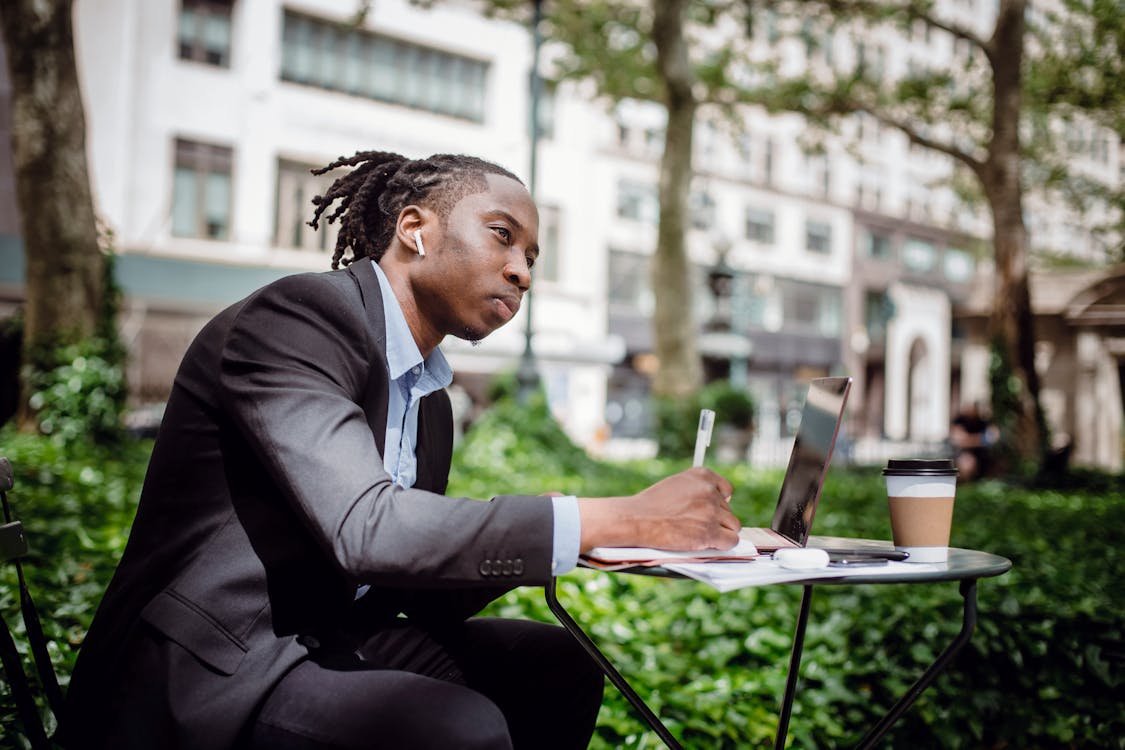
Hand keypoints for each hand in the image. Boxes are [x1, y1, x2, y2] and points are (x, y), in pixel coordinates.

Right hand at [576, 467, 740, 551]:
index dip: (720, 502)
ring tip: (702, 535)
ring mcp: (711, 512)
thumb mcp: (676, 484)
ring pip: (733, 525)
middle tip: (698, 526)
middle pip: (728, 510)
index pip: (726, 489)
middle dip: (716, 519)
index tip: (712, 509)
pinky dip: (722, 545)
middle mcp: (710, 491)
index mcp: (702, 476)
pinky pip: (731, 540)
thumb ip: (696, 488)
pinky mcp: (710, 532)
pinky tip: (709, 544)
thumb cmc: (651, 504)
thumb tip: (717, 500)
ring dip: (720, 532)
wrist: (637, 519)